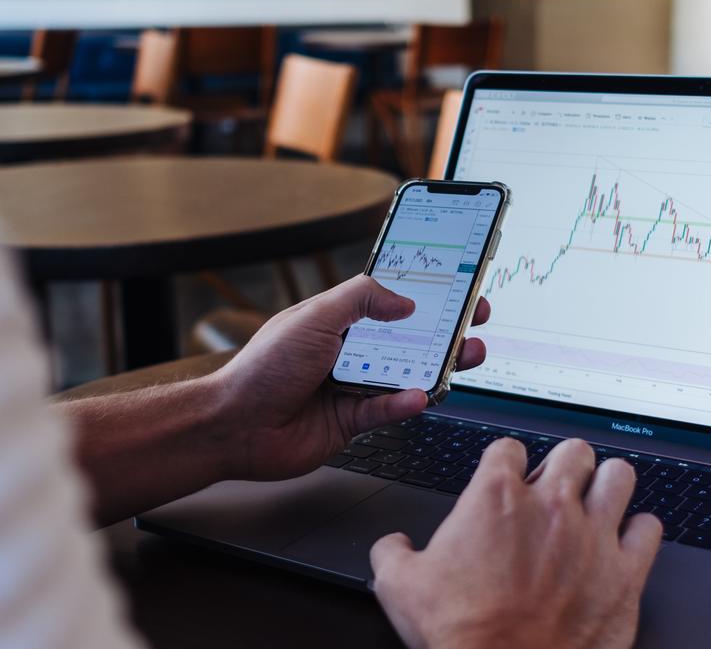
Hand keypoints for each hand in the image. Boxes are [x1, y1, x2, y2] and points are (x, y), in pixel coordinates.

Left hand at [213, 274, 489, 481]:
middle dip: (446, 328)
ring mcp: (353, 386)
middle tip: (476, 320)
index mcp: (339, 319)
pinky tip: (419, 396)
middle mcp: (350, 351)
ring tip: (466, 356)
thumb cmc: (263, 367)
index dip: (425, 292)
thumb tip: (404, 301)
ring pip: (407, 374)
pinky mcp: (353, 421)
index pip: (390, 300)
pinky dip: (405, 404)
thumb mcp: (315, 316)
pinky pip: (389, 410)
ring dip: (439, 365)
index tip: (457, 285)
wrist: (234, 426)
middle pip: (409, 337)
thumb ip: (361, 299)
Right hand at [370, 438, 662, 648]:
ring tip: (597, 502)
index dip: (506, 462)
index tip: (506, 478)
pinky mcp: (626, 573)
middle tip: (555, 488)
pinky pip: (650, 529)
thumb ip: (393, 553)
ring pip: (619, 475)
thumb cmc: (462, 636)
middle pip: (573, 450)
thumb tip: (393, 547)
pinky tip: (625, 543)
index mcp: (497, 498)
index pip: (509, 448)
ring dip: (607, 486)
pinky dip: (639, 533)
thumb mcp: (400, 589)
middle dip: (564, 465)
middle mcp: (551, 506)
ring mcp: (593, 536)